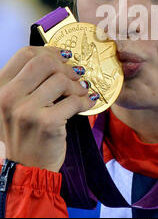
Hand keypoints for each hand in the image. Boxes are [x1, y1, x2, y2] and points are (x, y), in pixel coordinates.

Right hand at [0, 46, 91, 171]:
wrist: (26, 167)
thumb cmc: (26, 132)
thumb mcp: (17, 104)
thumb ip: (30, 81)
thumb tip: (59, 56)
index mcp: (0, 88)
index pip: (25, 54)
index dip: (49, 50)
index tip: (64, 56)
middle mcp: (8, 97)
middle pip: (44, 62)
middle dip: (65, 67)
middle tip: (76, 76)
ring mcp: (26, 111)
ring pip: (61, 80)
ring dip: (78, 85)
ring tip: (82, 92)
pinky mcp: (46, 123)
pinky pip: (74, 100)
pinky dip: (86, 100)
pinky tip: (88, 103)